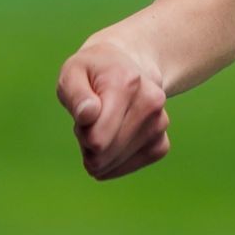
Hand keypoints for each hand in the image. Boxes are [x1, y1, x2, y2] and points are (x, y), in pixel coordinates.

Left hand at [56, 27, 170, 179]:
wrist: (128, 67)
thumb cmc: (93, 72)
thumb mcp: (73, 72)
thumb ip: (75, 94)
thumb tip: (87, 115)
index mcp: (127, 83)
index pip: (96, 138)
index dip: (81, 132)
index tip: (84, 113)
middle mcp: (150, 103)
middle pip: (103, 153)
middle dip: (88, 142)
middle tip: (92, 118)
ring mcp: (160, 124)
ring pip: (114, 163)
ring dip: (100, 151)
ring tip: (103, 123)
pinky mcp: (161, 143)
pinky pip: (129, 167)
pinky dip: (114, 161)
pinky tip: (112, 139)